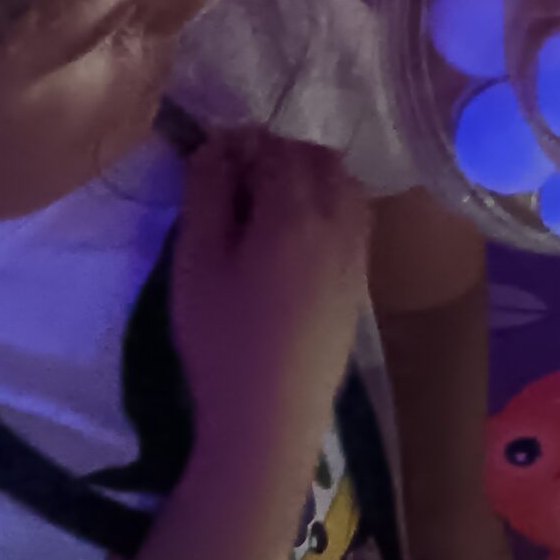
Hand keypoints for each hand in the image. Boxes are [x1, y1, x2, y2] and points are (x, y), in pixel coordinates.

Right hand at [172, 132, 372, 467]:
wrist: (270, 415)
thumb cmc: (221, 338)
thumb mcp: (197, 262)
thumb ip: (206, 196)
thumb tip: (217, 147)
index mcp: (297, 211)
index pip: (276, 149)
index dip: (242, 144)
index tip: (211, 158)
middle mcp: (340, 221)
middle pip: (319, 159)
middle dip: (279, 154)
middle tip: (234, 180)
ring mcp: (359, 251)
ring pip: (344, 185)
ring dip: (308, 177)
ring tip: (261, 207)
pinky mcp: (362, 280)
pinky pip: (353, 216)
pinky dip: (327, 205)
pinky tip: (291, 236)